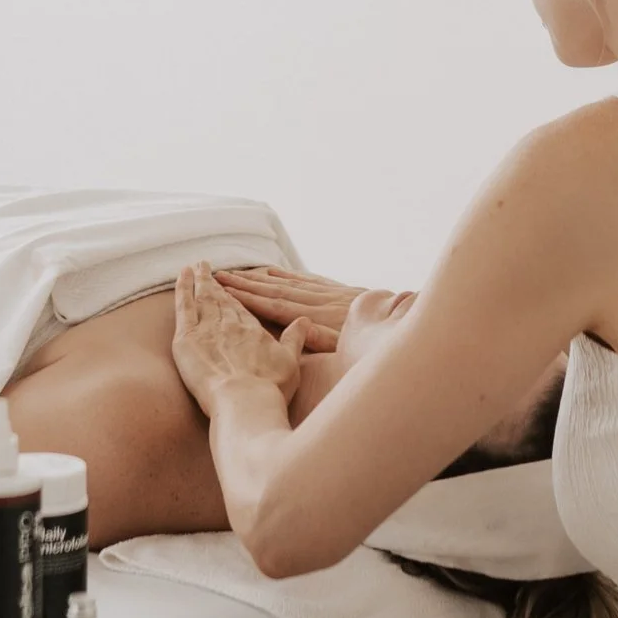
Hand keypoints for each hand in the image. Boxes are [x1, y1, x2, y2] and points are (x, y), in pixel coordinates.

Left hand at [172, 263, 308, 421]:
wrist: (245, 400)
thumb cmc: (269, 388)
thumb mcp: (291, 362)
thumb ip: (295, 339)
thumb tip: (305, 321)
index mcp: (253, 330)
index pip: (240, 309)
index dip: (234, 297)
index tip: (229, 287)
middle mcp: (231, 325)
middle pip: (221, 300)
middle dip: (215, 284)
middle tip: (208, 269)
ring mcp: (208, 329)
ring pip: (203, 298)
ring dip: (199, 281)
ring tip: (196, 267)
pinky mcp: (187, 338)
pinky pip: (184, 306)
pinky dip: (183, 288)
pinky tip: (182, 275)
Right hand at [214, 266, 367, 333]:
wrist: (399, 321)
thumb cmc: (371, 343)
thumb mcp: (348, 347)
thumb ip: (323, 338)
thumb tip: (297, 329)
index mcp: (316, 316)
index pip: (275, 304)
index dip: (248, 297)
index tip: (224, 290)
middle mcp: (316, 300)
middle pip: (274, 289)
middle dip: (244, 283)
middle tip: (218, 276)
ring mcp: (324, 292)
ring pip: (284, 282)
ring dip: (257, 277)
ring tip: (234, 272)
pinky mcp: (332, 288)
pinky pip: (301, 279)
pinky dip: (281, 274)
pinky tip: (268, 270)